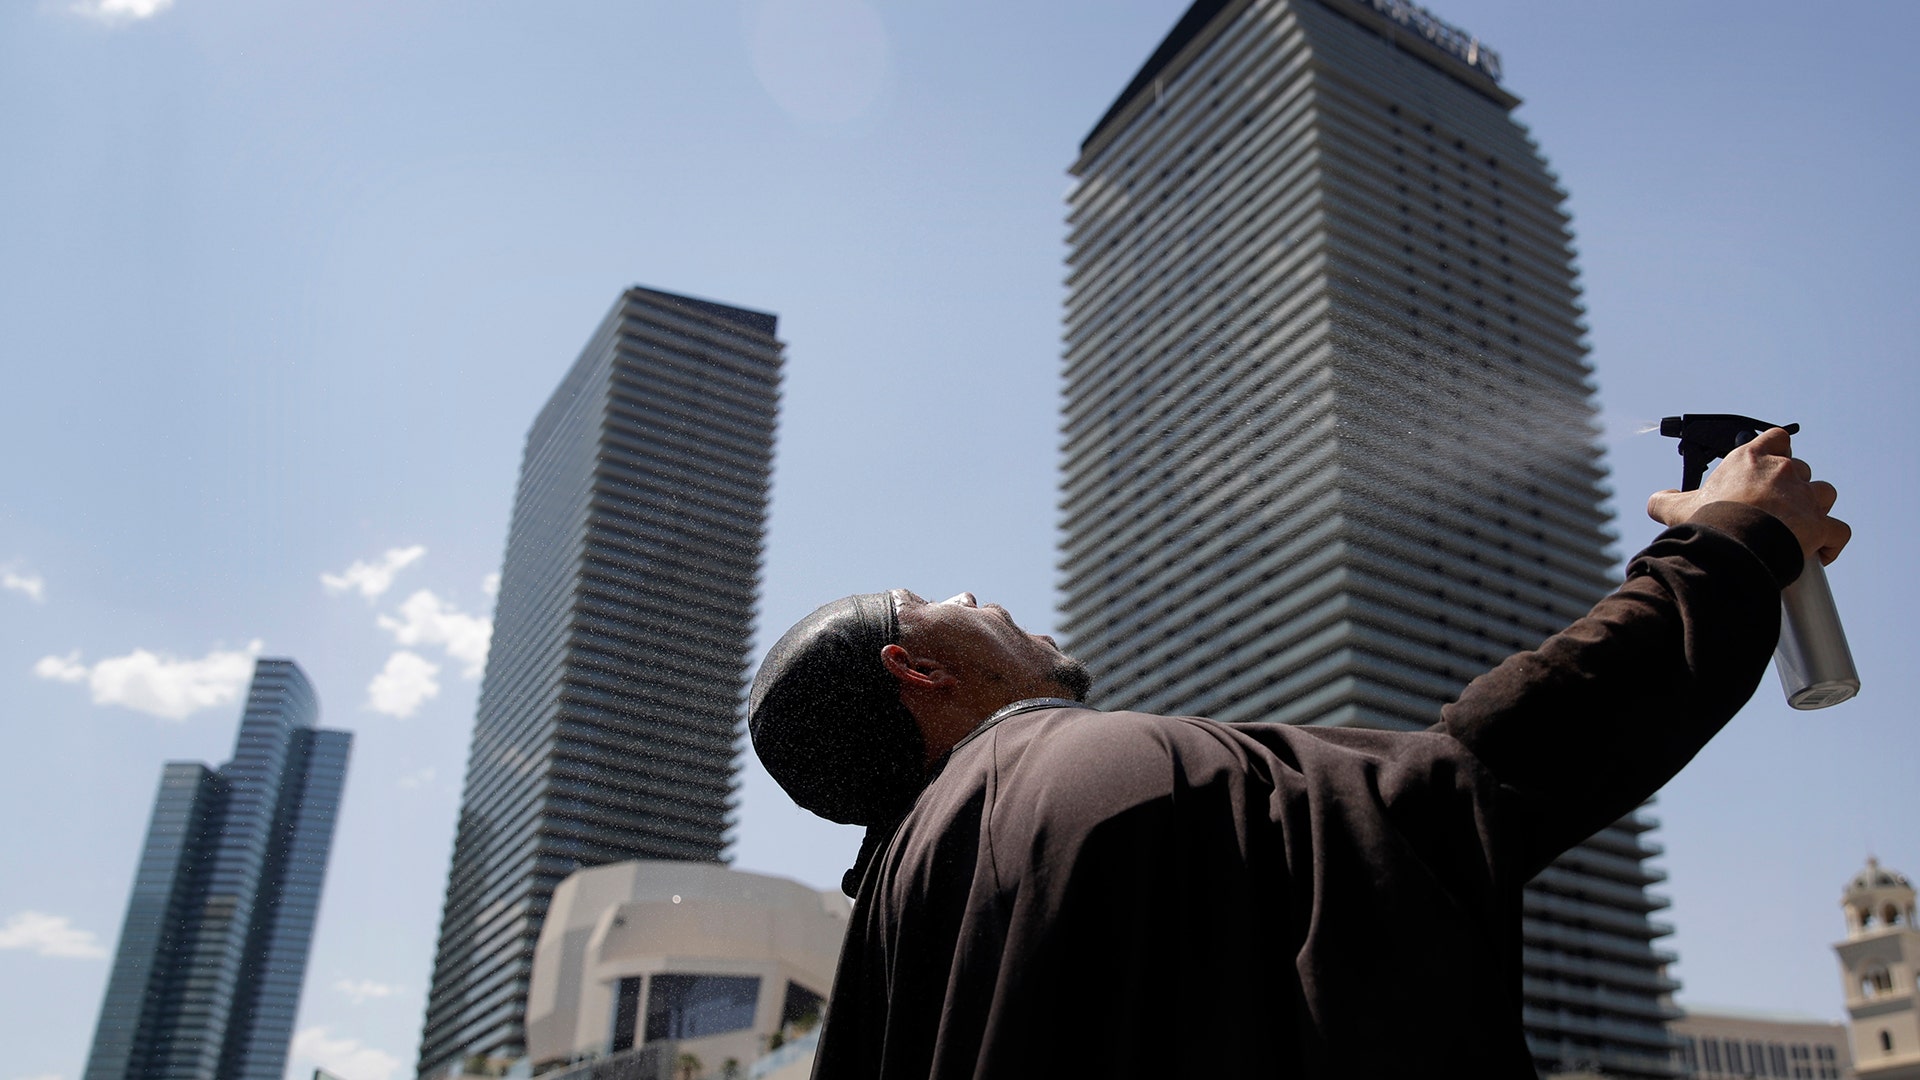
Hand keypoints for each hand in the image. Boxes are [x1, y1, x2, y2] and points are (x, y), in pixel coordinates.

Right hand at [1646, 426, 1850, 564]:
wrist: (1733, 547)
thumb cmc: (1708, 522)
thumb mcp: (1677, 508)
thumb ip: (1665, 499)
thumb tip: (1658, 497)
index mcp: (1752, 460)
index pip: (1776, 439)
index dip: (1776, 451)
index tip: (1768, 467)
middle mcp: (1783, 472)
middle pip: (1801, 470)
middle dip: (1792, 487)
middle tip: (1773, 510)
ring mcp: (1805, 498)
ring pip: (1824, 494)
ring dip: (1815, 508)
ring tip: (1799, 527)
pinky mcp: (1821, 525)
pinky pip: (1839, 531)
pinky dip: (1832, 542)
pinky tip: (1821, 553)